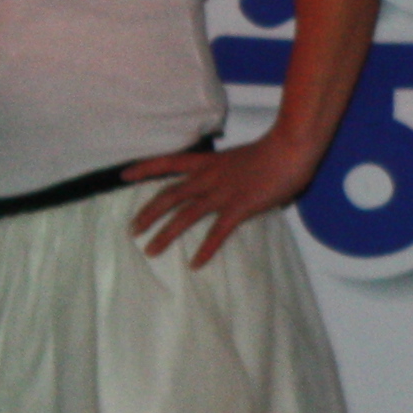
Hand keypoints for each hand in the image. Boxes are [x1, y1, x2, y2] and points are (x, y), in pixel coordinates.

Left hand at [123, 132, 323, 267]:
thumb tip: (233, 187)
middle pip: (169, 195)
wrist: (290, 148)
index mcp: (208, 162)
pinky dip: (206, 249)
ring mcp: (222, 193)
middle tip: (132, 229)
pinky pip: (217, 232)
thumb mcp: (240, 159)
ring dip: (165, 234)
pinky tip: (196, 264)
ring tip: (150, 250)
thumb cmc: (272, 151)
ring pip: (185, 216)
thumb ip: (230, 173)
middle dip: (148, 213)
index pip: (168, 162)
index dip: (144, 169)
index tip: (123, 176)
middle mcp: (208, 177)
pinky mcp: (239, 208)